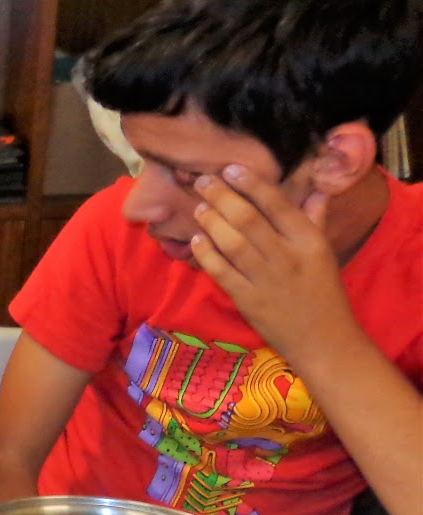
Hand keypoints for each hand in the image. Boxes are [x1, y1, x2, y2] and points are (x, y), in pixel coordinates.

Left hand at [190, 164, 351, 358]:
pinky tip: (196, 241)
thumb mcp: (324, 253)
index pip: (278, 205)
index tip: (230, 168)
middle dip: (222, 197)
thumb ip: (316, 219)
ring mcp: (266, 280)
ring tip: (198, 207)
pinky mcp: (248, 301)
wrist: (324, 340)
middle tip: (202, 181)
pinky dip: (207, 255)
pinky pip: (222, 272)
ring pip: (233, 243)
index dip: (252, 184)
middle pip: (249, 220)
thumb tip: (317, 188)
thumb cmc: (324, 293)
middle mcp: (288, 257)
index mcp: (309, 241)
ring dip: (211, 222)